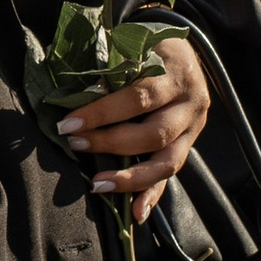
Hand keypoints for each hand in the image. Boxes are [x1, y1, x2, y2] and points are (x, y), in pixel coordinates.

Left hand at [55, 35, 209, 221]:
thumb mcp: (135, 47)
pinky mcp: (188, 147)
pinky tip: (135, 214)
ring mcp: (193, 130)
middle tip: (76, 143)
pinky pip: (171, 176)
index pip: (138, 98)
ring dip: (130, 177)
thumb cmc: (151, 48)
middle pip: (154, 134)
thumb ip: (112, 68)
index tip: (68, 122)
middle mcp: (191, 105)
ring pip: (167, 162)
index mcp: (176, 75)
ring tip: (97, 184)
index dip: (102, 112)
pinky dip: (152, 195)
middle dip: (111, 143)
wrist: (188, 54)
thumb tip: (72, 94)